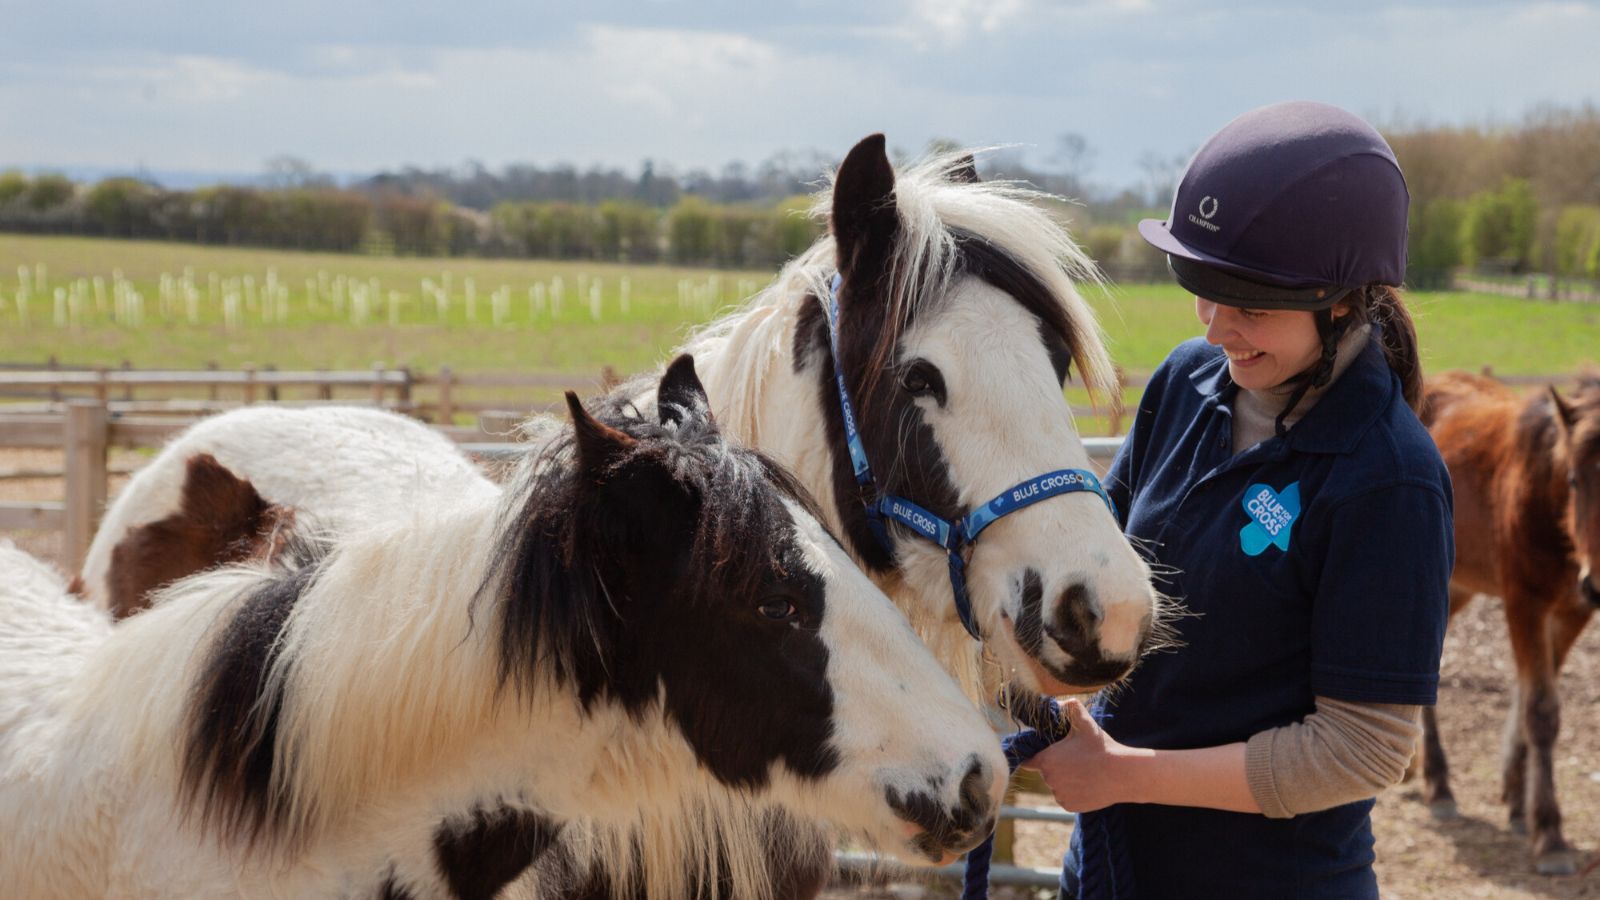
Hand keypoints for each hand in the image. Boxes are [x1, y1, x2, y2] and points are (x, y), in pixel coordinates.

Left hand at [1018, 698, 1136, 812]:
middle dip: (1057, 766)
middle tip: (1076, 759)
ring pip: (1057, 786)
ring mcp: (1059, 795)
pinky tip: (1088, 784)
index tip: (1042, 753)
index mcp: (1047, 759)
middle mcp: (1049, 779)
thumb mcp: (1085, 722)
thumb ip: (1070, 707)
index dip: (1034, 756)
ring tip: (1085, 772)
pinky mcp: (1070, 806)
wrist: (1122, 773)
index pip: (1028, 760)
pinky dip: (1074, 793)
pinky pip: (1067, 798)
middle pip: (1047, 772)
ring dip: (1066, 780)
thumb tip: (1060, 702)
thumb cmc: (1101, 747)